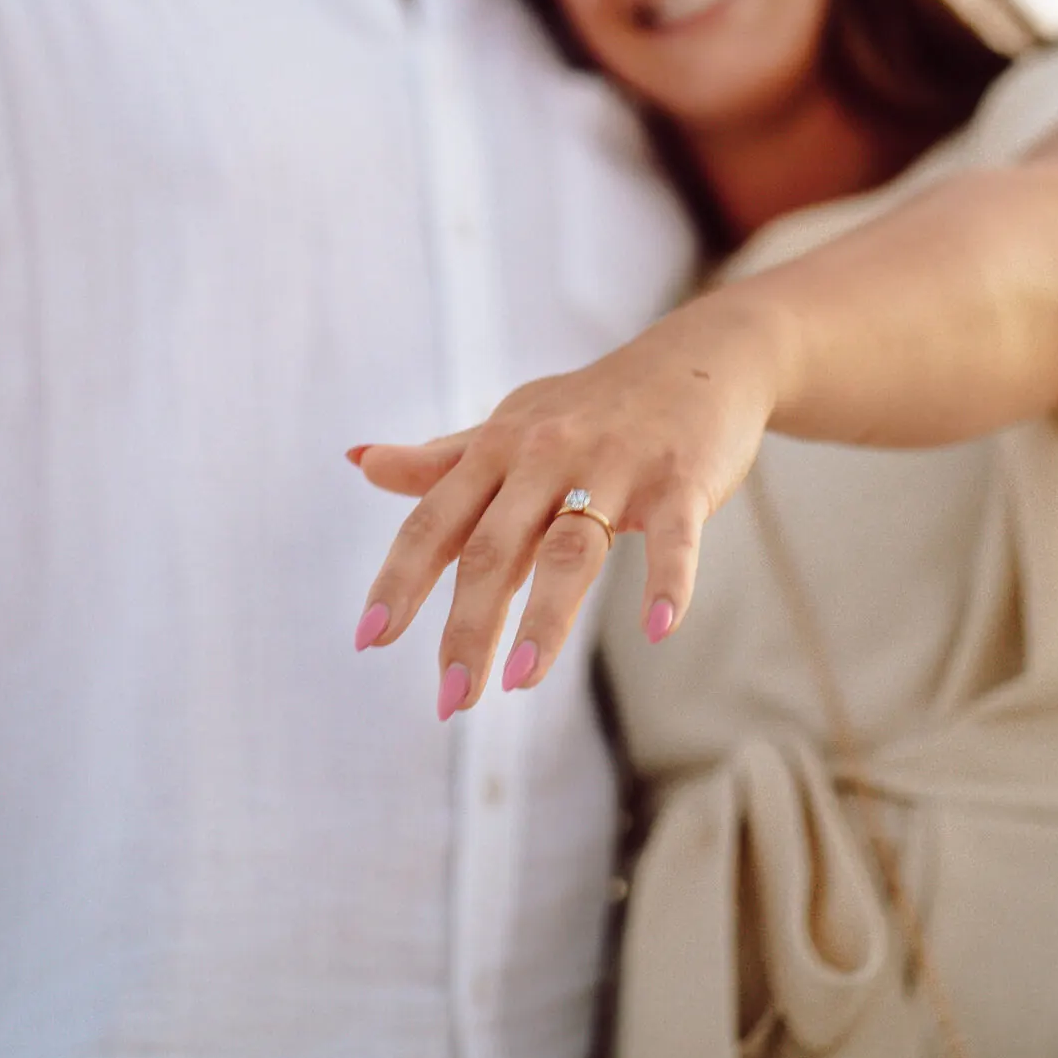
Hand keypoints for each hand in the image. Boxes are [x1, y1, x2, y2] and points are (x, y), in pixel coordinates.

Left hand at [352, 293, 787, 717]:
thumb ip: (441, 459)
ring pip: (573, 547)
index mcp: (499, 448)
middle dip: (468, 625)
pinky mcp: (681, 477)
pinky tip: (660, 629)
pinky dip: (670, 581)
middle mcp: (548, 454)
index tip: (369, 639)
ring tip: (518, 682)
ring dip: (545, 619)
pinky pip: (674, 535)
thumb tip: (359, 462)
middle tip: (451, 699)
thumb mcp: (511, 425)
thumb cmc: (592, 405)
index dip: (400, 578)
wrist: (697, 358)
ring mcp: (616, 464)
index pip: (435, 520)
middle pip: (495, 547)